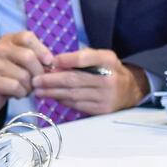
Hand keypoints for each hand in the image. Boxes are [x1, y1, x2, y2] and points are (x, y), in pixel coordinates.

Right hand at [0, 30, 53, 117]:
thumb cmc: (11, 75)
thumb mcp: (23, 61)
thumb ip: (37, 57)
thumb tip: (51, 63)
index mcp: (7, 40)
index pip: (27, 37)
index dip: (41, 50)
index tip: (48, 62)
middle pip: (28, 57)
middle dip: (38, 72)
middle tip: (37, 81)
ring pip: (23, 75)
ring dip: (29, 86)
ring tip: (24, 88)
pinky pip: (15, 86)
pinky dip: (21, 93)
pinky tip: (17, 93)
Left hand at [32, 48, 148, 115]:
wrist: (130, 90)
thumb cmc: (108, 70)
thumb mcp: (101, 57)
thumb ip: (81, 57)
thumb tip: (55, 62)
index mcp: (108, 61)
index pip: (86, 58)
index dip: (67, 60)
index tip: (51, 61)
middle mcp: (108, 79)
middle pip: (74, 79)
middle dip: (51, 80)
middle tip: (36, 80)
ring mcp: (106, 96)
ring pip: (73, 94)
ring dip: (52, 93)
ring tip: (38, 90)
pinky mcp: (102, 110)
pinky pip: (77, 105)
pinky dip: (63, 101)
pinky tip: (52, 97)